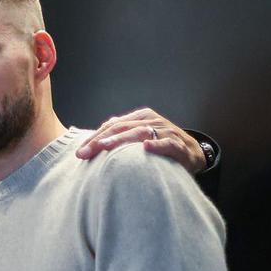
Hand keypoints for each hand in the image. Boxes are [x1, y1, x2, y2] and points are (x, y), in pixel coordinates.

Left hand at [75, 108, 206, 172]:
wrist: (192, 153)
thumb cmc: (160, 145)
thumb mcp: (139, 136)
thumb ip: (122, 133)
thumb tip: (99, 133)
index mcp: (141, 117)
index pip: (112, 125)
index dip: (95, 137)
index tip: (79, 152)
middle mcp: (152, 121)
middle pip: (122, 128)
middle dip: (101, 140)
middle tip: (84, 153)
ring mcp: (166, 131)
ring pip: (140, 133)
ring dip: (121, 140)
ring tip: (104, 147)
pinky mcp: (178, 144)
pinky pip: (167, 143)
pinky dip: (157, 145)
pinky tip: (146, 147)